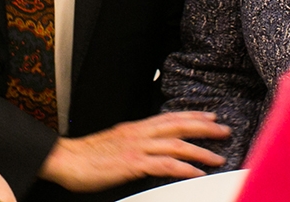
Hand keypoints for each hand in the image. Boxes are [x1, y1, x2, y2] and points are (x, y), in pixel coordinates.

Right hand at [38, 112, 229, 192]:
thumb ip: (136, 143)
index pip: (170, 117)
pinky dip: (183, 168)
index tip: (210, 117)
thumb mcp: (116, 143)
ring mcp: (136, 147)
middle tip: (224, 130)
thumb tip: (153, 149)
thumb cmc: (87, 155)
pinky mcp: (132, 164)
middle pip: (177, 126)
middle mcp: (138, 133)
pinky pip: (164, 165)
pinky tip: (197, 173)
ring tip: (217, 156)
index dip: (192, 116)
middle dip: (203, 127)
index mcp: (134, 127)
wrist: (66, 160)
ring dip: (200, 150)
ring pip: (175, 145)